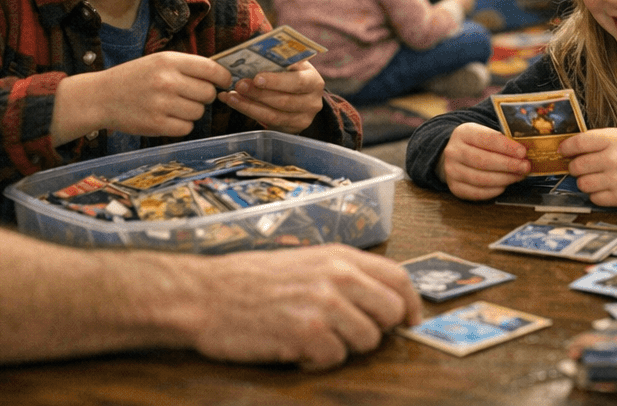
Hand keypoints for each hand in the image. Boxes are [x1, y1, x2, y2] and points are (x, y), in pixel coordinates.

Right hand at [52, 52, 228, 143]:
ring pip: (199, 112)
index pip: (212, 69)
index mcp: (169, 61)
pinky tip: (167, 117)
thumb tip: (220, 75)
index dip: (223, 78)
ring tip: (174, 106)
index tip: (223, 82)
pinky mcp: (156, 125)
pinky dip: (181, 125)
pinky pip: (186, 128)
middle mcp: (167, 81)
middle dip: (204, 96)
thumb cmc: (133, 78)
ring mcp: (162, 104)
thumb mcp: (158, 61)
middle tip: (189, 95)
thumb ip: (187, 66)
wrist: (101, 97)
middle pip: (208, 93)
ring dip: (192, 111)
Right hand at [188, 245, 421, 369]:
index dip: (411, 305)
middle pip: (391, 313)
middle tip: (348, 334)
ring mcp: (323, 304)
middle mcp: (336, 275)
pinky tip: (294, 347)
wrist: (205, 295)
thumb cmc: (250, 281)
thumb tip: (384, 301)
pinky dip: (316, 360)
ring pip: (368, 341)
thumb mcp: (304, 263)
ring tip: (311, 337)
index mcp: (338, 256)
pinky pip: (335, 359)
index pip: (399, 278)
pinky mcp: (307, 333)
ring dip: (343, 347)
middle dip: (376, 329)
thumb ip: (344, 276)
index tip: (410, 321)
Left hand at [223, 59, 325, 134]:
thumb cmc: (291, 72)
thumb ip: (277, 59)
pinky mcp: (291, 130)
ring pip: (273, 116)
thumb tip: (252, 52)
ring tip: (231, 96)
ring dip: (249, 106)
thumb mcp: (290, 62)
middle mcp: (312, 103)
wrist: (301, 93)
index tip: (256, 78)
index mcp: (313, 81)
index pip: (297, 82)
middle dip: (258, 94)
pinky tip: (235, 103)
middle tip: (238, 85)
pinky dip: (249, 113)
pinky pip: (268, 124)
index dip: (276, 81)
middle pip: (283, 101)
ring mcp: (303, 119)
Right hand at [438, 122, 530, 199]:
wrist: (455, 155)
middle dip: (508, 165)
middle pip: (483, 160)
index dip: (506, 147)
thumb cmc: (477, 144)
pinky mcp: (455, 187)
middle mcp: (453, 151)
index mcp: (463, 133)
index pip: (486, 139)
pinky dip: (494, 190)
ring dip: (504, 178)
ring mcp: (452, 171)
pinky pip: (477, 192)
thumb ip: (503, 140)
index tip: (523, 152)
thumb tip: (525, 150)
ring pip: (481, 178)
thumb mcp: (485, 133)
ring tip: (518, 176)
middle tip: (525, 166)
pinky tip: (505, 185)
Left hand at [561, 128, 616, 206]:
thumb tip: (572, 147)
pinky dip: (596, 195)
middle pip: (576, 166)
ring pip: (582, 184)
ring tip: (594, 178)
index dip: (566, 148)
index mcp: (612, 140)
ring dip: (584, 182)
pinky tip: (605, 188)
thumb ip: (598, 140)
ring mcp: (616, 180)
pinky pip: (595, 199)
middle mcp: (612, 159)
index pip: (578, 142)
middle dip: (575, 167)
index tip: (563, 151)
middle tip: (580, 167)